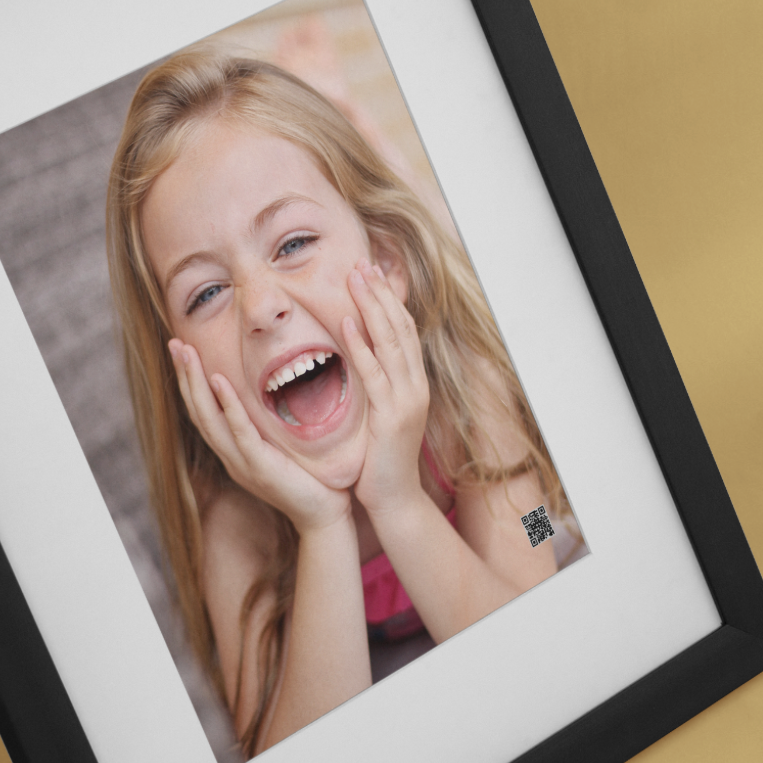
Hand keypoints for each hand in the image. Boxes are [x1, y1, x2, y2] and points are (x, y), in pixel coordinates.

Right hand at [168, 339, 350, 532]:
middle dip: (184, 376)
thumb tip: (274, 390)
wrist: (325, 517)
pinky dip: (227, 405)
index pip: (203, 413)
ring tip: (186, 352)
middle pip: (197, 412)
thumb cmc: (311, 480)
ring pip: (209, 419)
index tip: (183, 350)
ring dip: (195, 383)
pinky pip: (239, 431)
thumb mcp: (284, 447)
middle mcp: (230, 457)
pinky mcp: (260, 466)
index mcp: (233, 452)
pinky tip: (219, 380)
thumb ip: (271, 425)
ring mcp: (241, 462)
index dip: (190, 383)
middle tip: (173, 342)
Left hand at [342, 259, 430, 518]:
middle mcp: (415, 386)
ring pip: (391, 342)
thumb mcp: (380, 413)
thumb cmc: (381, 459)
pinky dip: (361, 346)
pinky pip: (374, 374)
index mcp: (413, 383)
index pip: (403, 330)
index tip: (371, 272)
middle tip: (362, 263)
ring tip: (355, 279)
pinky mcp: (391, 416)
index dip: (388, 299)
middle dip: (381, 293)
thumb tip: (359, 354)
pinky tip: (347, 323)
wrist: (394, 500)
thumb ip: (375, 384)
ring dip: (372, 308)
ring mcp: (407, 400)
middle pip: (400, 327)